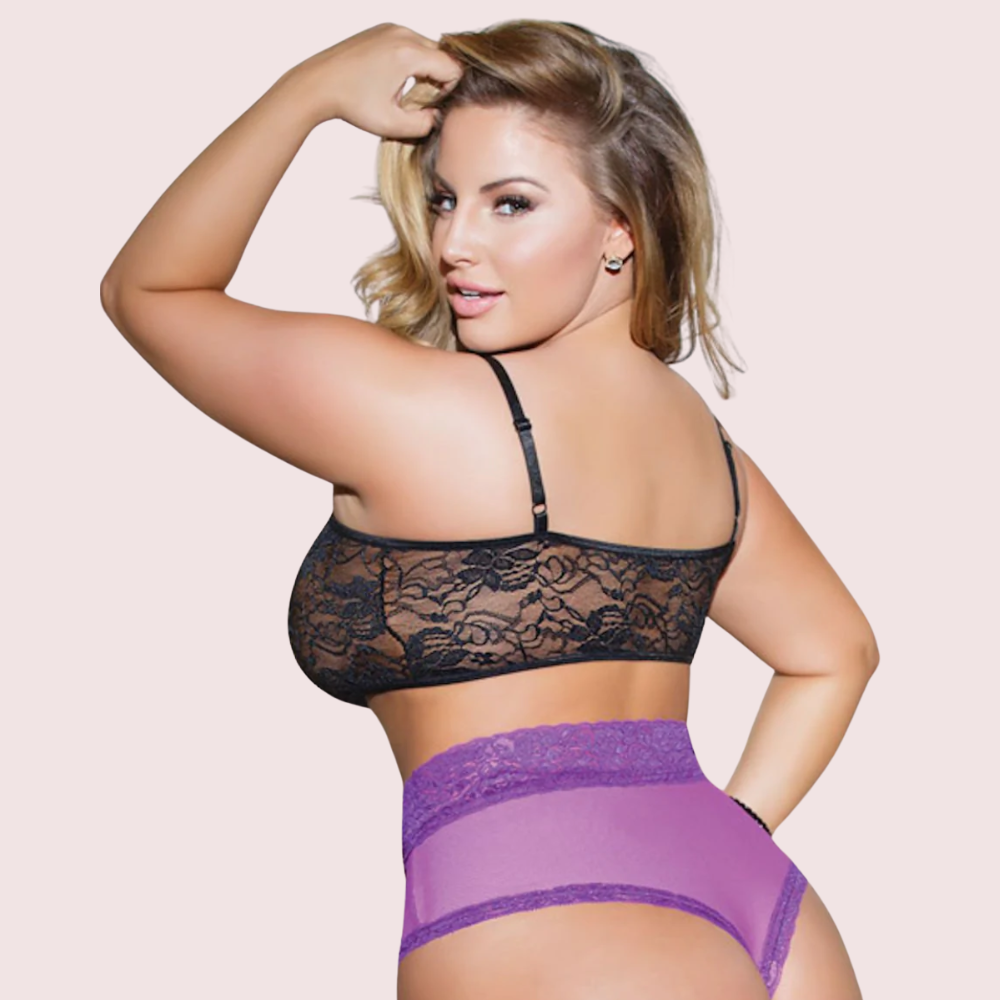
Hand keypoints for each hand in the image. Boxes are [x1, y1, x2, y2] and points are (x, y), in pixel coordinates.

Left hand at [281, 23, 462, 136]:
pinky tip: (394, 80)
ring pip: (427, 49)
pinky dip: (411, 62)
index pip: (452, 68)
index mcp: (408, 53)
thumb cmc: (350, 104)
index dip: (450, 91)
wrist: (317, 83)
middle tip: (420, 103)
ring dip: (426, 71)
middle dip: (439, 80)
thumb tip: (438, 116)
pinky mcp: (382, 30)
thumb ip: (423, 124)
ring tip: (405, 93)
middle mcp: (402, 34)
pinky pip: (410, 44)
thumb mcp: (391, 125)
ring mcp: (391, 28)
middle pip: (442, 56)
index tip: (431, 107)